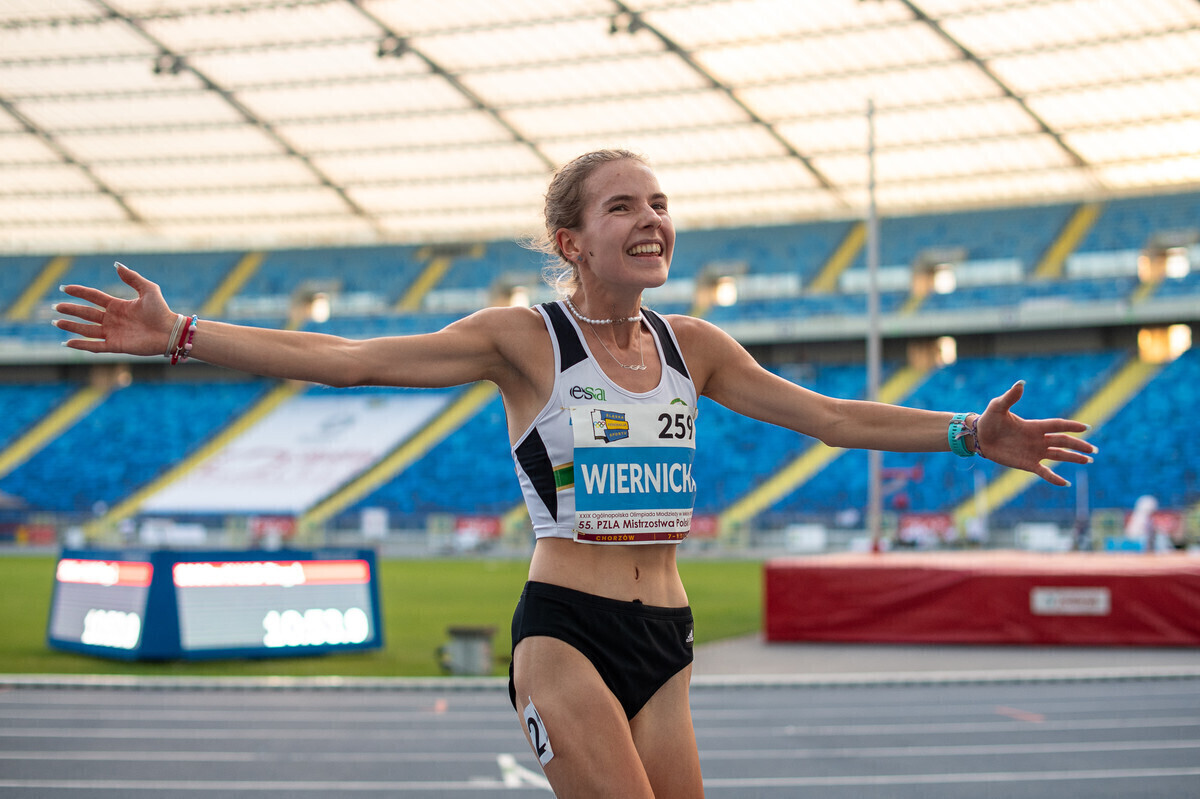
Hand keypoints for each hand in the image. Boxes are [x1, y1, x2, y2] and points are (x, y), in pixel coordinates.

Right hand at [55, 263, 178, 356]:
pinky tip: (68, 343)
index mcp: (118, 305)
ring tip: (57, 322)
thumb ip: (132, 277)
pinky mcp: (116, 345)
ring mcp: (113, 333)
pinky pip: (95, 346)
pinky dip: (81, 345)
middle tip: (55, 307)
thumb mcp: (148, 289)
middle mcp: (113, 319)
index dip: (79, 292)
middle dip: (71, 310)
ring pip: (86, 329)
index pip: (93, 297)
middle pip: (86, 313)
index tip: (64, 288)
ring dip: (71, 326)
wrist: (169, 331)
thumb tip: (116, 265)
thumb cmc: (161, 311)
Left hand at [975, 380, 1096, 486]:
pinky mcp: (1026, 464)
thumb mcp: (998, 407)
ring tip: (1088, 460)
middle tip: (1094, 449)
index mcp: (1034, 426)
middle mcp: (1037, 439)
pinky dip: (1054, 478)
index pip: (1057, 425)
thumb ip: (1010, 397)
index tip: (1086, 428)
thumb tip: (1021, 383)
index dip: (1071, 426)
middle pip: (1063, 441)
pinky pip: (1044, 472)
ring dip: (1073, 458)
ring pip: (1058, 455)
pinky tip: (1066, 484)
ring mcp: (1034, 452)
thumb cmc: (989, 420)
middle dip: (1079, 445)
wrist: (978, 437)